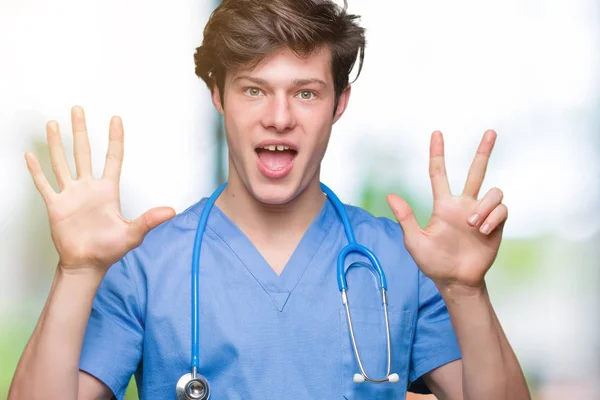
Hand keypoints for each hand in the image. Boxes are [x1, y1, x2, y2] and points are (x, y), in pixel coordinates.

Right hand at [25, 106, 175, 273]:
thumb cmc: (110, 250)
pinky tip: (29, 154)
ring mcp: (71, 195)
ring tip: (52, 123)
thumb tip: (171, 211)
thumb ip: (149, 220)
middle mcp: (89, 188)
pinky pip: (44, 184)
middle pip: (83, 152)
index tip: (115, 118)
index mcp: (108, 191)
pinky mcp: (55, 205)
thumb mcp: (133, 234)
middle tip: (77, 109)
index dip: (115, 139)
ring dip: (56, 144)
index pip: (113, 158)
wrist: (87, 264)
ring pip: (61, 163)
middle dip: (80, 131)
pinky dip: (36, 170)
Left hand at [387, 130, 506, 291]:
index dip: (437, 153)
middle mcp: (464, 205)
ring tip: (473, 225)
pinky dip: (493, 217)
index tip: (436, 133)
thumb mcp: (415, 241)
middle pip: (476, 171)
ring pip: (493, 191)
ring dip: (484, 206)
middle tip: (491, 131)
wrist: (456, 281)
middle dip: (484, 151)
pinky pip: (502, 209)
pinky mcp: (497, 224)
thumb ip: (406, 218)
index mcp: (443, 205)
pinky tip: (483, 231)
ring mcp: (481, 213)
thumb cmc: (433, 262)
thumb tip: (390, 196)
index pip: (438, 173)